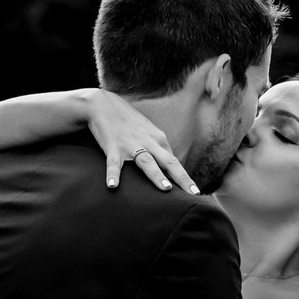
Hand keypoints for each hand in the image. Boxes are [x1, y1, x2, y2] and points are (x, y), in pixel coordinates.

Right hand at [84, 89, 198, 193]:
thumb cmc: (128, 122)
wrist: (103, 105)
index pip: (174, 162)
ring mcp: (130, 145)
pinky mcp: (112, 147)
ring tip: (165, 189)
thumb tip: (172, 168)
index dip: (185, 178)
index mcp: (159, 139)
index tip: (195, 193)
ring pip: (146, 161)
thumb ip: (159, 149)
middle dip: (182, 178)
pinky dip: (113, 175)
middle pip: (168, 161)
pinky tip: (112, 186)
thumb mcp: (148, 133)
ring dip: (156, 175)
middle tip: (193, 193)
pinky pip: (113, 163)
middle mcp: (148, 142)